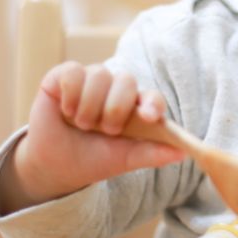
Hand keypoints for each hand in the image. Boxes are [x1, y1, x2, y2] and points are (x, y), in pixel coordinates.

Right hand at [0, 62, 184, 213]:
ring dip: (90, 106)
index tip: (148, 117)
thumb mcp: (123, 160)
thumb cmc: (93, 160)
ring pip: (100, 74)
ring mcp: (91, 81)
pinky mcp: (65, 76)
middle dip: (115, 108)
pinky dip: (71, 94)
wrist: (54, 166)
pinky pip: (74, 71)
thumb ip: (151, 154)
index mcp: (135, 108)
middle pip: (126, 80)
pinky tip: (66, 110)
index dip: (153, 104)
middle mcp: (115, 89)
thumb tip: (183, 153)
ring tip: (83, 124)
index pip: (151, 97)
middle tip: (106, 130)